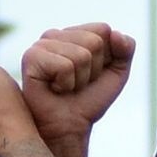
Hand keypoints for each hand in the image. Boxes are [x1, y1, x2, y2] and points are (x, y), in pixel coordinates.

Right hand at [12, 21, 133, 148]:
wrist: (68, 127)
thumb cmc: (88, 100)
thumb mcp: (117, 73)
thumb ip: (125, 49)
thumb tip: (115, 33)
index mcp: (73, 33)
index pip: (103, 29)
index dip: (105, 57)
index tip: (91, 74)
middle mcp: (55, 34)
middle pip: (94, 41)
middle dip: (92, 70)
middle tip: (77, 84)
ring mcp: (41, 44)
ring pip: (81, 55)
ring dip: (79, 80)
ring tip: (65, 88)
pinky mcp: (31, 57)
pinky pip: (64, 66)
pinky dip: (66, 84)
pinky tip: (54, 89)